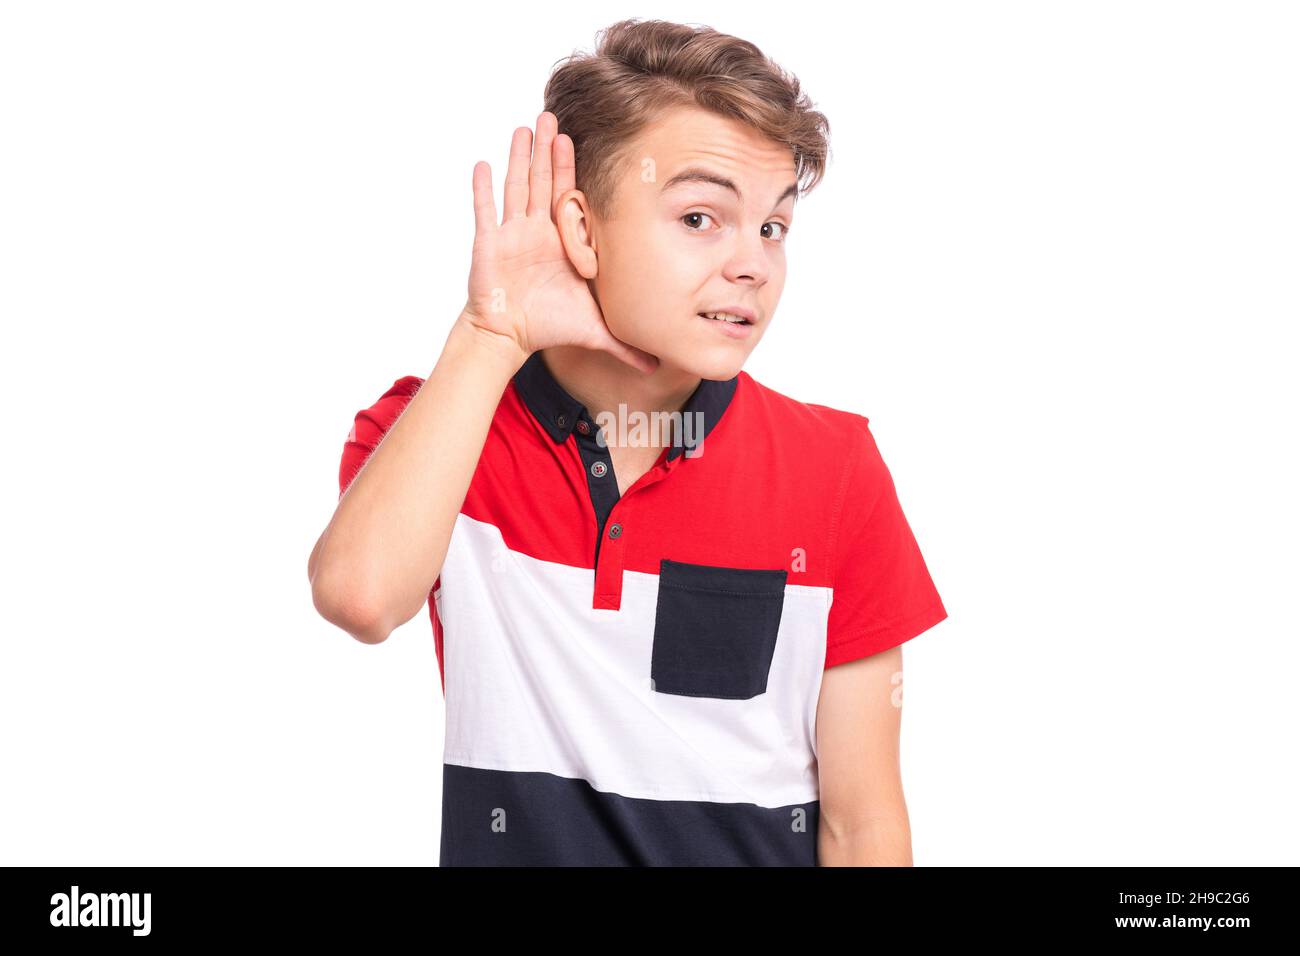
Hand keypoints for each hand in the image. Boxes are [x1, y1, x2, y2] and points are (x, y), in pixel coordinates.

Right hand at [459, 111, 657, 373]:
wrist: (509, 336)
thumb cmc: (549, 326)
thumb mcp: (594, 330)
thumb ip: (626, 343)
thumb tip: (657, 366)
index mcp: (563, 240)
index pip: (569, 196)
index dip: (572, 168)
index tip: (579, 139)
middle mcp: (537, 230)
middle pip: (543, 181)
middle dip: (548, 150)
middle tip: (554, 115)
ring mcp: (512, 234)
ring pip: (517, 187)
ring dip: (520, 157)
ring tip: (524, 127)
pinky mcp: (489, 245)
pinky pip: (485, 213)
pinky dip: (483, 190)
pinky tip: (482, 164)